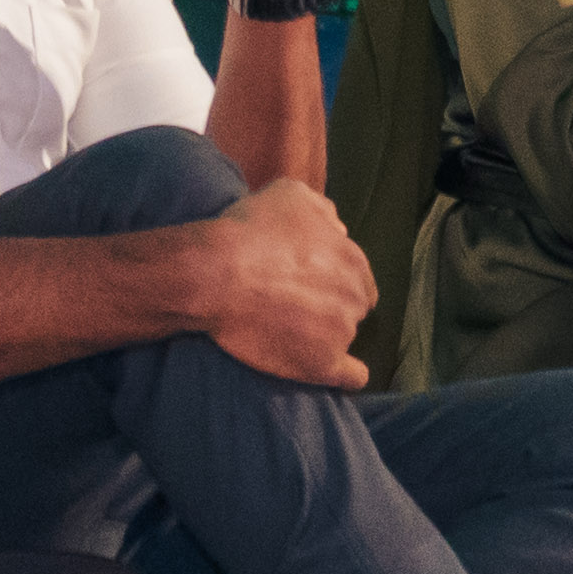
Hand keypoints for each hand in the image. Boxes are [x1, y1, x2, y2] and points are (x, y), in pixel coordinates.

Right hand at [161, 180, 378, 388]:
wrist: (215, 275)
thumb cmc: (250, 230)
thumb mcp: (290, 195)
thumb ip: (323, 210)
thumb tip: (338, 228)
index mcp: (352, 260)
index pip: (358, 278)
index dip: (334, 281)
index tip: (307, 284)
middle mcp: (355, 296)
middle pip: (354, 308)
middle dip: (332, 307)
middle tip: (296, 306)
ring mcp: (341, 333)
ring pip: (347, 338)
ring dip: (328, 336)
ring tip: (293, 334)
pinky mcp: (321, 365)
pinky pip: (352, 378)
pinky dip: (345, 375)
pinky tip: (329, 370)